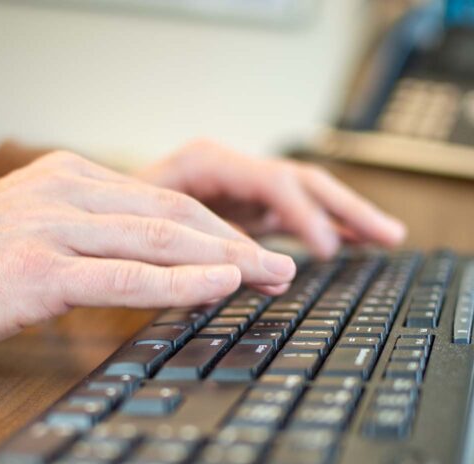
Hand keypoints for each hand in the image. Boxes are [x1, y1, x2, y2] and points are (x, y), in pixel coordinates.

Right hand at [0, 151, 295, 363]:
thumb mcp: (34, 232)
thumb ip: (90, 237)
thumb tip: (143, 262)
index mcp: (69, 178)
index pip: (162, 202)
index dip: (217, 230)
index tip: (253, 252)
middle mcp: (68, 192)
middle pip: (174, 215)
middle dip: (236, 242)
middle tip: (282, 265)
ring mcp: (55, 227)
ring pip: (160, 240)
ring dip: (226, 260)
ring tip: (273, 276)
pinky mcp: (42, 270)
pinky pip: (127, 276)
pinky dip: (181, 282)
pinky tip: (222, 285)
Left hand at [136, 139, 406, 257]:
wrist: (98, 219)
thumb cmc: (112, 222)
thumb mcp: (144, 231)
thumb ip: (186, 248)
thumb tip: (233, 276)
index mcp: (204, 163)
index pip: (268, 182)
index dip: (300, 214)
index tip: (325, 248)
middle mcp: (227, 170)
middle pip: (298, 182)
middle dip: (343, 209)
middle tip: (385, 235)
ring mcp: (237, 190)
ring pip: (303, 196)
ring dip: (345, 215)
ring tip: (388, 236)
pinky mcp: (241, 210)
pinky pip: (290, 216)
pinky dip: (321, 228)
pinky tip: (351, 241)